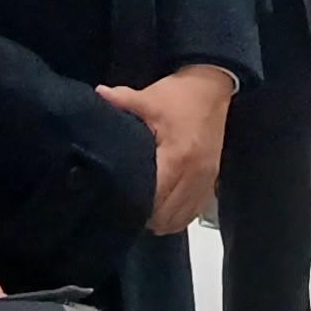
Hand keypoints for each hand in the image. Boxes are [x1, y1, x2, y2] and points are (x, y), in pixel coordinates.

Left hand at [97, 64, 233, 232]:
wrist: (213, 90)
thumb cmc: (181, 96)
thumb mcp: (149, 98)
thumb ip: (122, 100)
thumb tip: (97, 95)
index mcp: (178, 156)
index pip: (156, 197)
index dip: (135, 203)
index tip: (116, 200)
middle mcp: (195, 174)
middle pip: (167, 216)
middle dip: (145, 216)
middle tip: (125, 206)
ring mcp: (205, 181)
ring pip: (180, 220)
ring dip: (160, 219)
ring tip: (142, 208)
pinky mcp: (211, 182)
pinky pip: (192, 213)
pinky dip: (176, 216)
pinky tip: (162, 208)